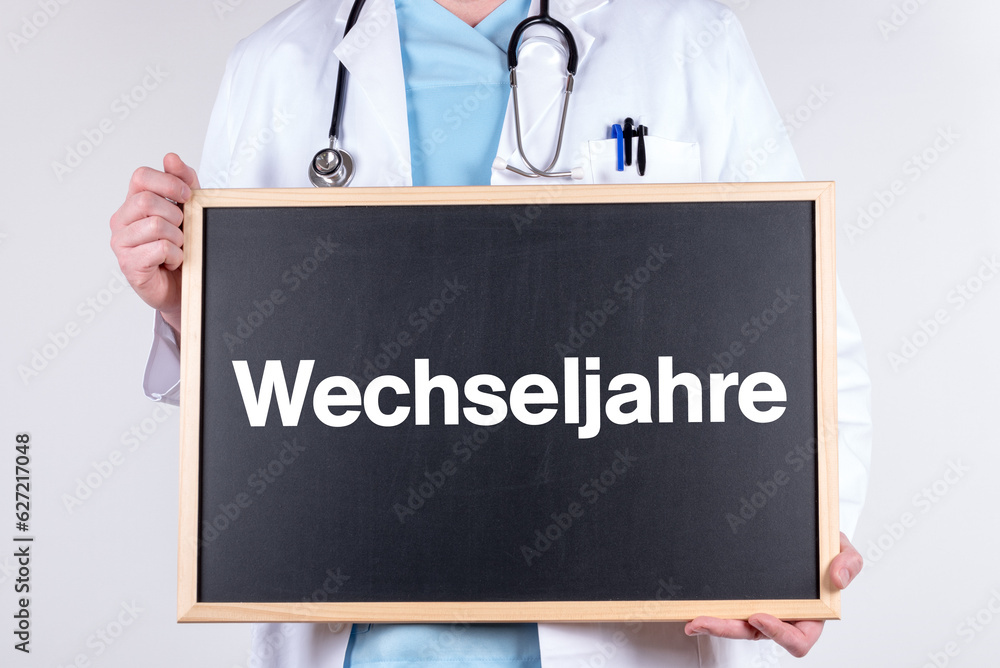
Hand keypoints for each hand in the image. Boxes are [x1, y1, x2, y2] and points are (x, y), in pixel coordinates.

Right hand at [110, 153, 199, 333]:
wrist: (184, 286)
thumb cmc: (182, 248)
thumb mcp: (188, 210)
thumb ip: (183, 183)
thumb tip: (171, 157)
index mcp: (133, 203)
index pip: (140, 176)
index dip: (168, 182)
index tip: (188, 196)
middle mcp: (121, 220)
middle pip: (147, 201)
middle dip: (176, 215)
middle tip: (182, 230)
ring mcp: (121, 243)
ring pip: (156, 225)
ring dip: (178, 238)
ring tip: (177, 248)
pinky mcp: (128, 264)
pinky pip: (160, 248)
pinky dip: (176, 256)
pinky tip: (172, 262)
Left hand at [684, 531, 862, 657]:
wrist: (805, 532)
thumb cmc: (826, 548)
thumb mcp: (844, 550)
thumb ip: (849, 563)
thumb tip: (838, 579)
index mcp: (810, 616)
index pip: (797, 639)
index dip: (778, 633)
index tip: (758, 616)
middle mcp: (782, 617)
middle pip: (755, 635)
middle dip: (728, 630)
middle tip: (704, 621)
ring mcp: (760, 607)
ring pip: (736, 625)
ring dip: (713, 623)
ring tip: (691, 619)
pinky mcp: (744, 595)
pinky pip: (727, 607)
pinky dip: (711, 608)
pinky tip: (692, 606)